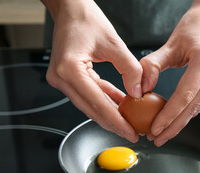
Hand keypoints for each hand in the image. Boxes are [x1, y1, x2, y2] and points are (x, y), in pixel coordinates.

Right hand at [43, 0, 141, 141]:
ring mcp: (61, 80)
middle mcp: (61, 79)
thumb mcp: (114, 43)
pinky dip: (104, 99)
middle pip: (91, 109)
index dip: (116, 121)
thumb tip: (139, 92)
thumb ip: (130, 69)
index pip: (97, 103)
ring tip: (129, 122)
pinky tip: (120, 103)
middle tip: (132, 133)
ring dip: (110, 113)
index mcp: (69, 70)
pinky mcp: (67, 78)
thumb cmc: (87, 19)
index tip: (131, 133)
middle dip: (113, 123)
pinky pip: (89, 94)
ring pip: (90, 104)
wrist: (70, 9)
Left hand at [140, 1, 199, 145]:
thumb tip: (141, 88)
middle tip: (157, 139)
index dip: (169, 115)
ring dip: (181, 122)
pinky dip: (188, 112)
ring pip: (199, 107)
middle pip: (194, 107)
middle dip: (175, 126)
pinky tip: (175, 120)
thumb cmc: (194, 26)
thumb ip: (153, 65)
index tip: (155, 129)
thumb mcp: (170, 43)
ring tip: (163, 133)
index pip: (185, 94)